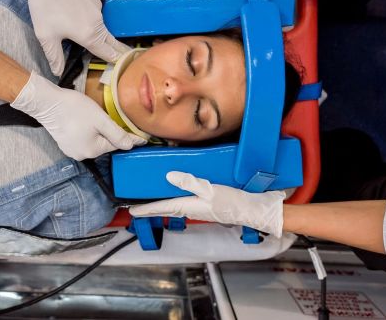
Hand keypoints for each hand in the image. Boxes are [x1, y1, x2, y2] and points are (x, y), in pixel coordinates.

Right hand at [11, 71, 145, 159]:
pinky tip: (86, 122)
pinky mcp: (65, 143)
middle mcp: (82, 155)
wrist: (47, 103)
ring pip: (94, 141)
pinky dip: (88, 132)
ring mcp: (72, 150)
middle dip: (111, 133)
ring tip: (99, 119)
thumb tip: (131, 146)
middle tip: (115, 119)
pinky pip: (83, 139)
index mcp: (92, 151)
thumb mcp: (100, 119)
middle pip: (105, 143)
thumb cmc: (74, 109)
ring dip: (99, 132)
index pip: (117, 144)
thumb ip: (117, 133)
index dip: (129, 138)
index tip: (143, 138)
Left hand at [16, 0, 129, 75]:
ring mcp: (98, 10)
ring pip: (104, 31)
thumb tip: (58, 72)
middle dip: (118, 54)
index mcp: (90, 35)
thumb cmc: (45, 4)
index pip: (110, 55)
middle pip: (113, 43)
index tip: (123, 73)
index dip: (117, 65)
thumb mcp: (45, 35)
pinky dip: (94, 26)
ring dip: (103, 40)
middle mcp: (99, 23)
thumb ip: (54, 56)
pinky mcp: (94, 1)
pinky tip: (80, 26)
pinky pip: (97, 19)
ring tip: (96, 49)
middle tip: (123, 65)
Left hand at [129, 171, 285, 236]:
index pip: (161, 207)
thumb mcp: (210, 190)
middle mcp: (192, 208)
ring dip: (164, 199)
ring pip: (177, 203)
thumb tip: (168, 177)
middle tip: (138, 200)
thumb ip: (189, 182)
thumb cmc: (233, 202)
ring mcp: (201, 207)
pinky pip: (188, 199)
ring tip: (153, 192)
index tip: (130, 209)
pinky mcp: (209, 203)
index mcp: (189, 206)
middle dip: (151, 205)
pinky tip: (181, 187)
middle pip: (166, 206)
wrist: (255, 209)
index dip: (145, 208)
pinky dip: (179, 194)